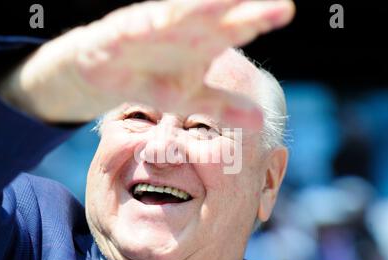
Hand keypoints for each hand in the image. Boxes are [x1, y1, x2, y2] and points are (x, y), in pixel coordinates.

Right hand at [0, 0, 294, 122]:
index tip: (283, 11)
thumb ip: (223, 106)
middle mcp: (181, 29)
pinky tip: (159, 18)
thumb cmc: (153, 78)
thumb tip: (261, 120)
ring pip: (178, 13)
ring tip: (226, 1)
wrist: (104, 73)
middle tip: (275, 4)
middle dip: (240, 6)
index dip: (257, 19)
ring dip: (200, 6)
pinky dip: (147, 22)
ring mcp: (152, 27)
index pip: (233, 27)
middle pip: (213, 14)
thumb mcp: (190, 98)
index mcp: (200, 42)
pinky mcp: (121, 32)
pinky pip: (135, 26)